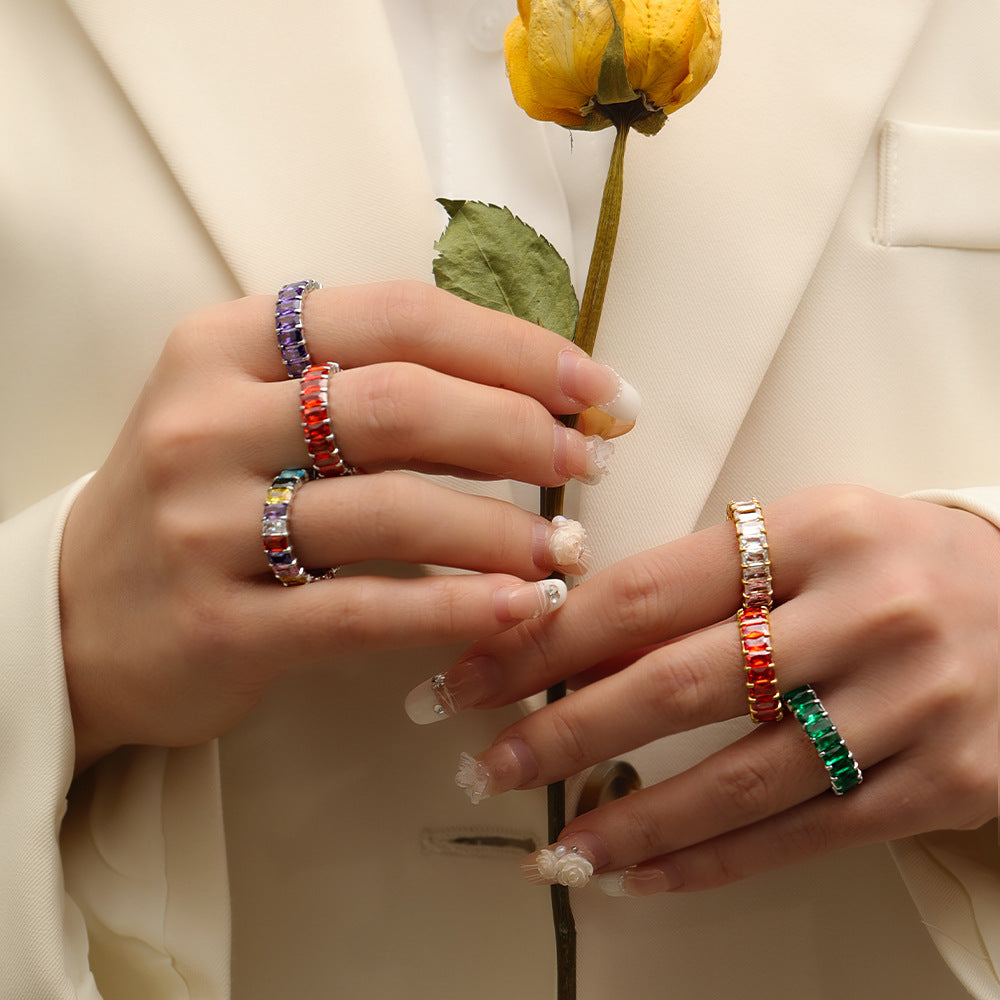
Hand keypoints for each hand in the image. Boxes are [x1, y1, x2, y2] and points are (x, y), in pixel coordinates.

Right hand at [59, 281, 637, 770]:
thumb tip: (522, 394)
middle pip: (403, 404)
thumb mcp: (254, 413)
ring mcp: (207, 524)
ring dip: (504, 528)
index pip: (398, 318)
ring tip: (567, 546)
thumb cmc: (197, 500)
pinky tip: (521, 608)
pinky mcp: (221, 622)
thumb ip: (365, 392)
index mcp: (226, 344)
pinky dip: (456, 608)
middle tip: (590, 460)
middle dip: (520, 430)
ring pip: (393, 510)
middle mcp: (210, 422)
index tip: (593, 384)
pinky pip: (363, 609)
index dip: (513, 347)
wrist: (76, 615)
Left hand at [423, 485, 998, 892]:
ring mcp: (913, 701)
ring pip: (740, 779)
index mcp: (817, 528)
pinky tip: (640, 875)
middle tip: (488, 766)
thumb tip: (574, 641)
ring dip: (630, 819)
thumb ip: (704, 580)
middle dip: (564, 731)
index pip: (649, 589)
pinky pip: (805, 834)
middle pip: (682, 684)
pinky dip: (710, 861)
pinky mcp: (947, 781)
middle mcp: (867, 610)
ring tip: (554, 848)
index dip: (546, 639)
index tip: (470, 676)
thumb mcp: (806, 537)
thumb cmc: (891, 566)